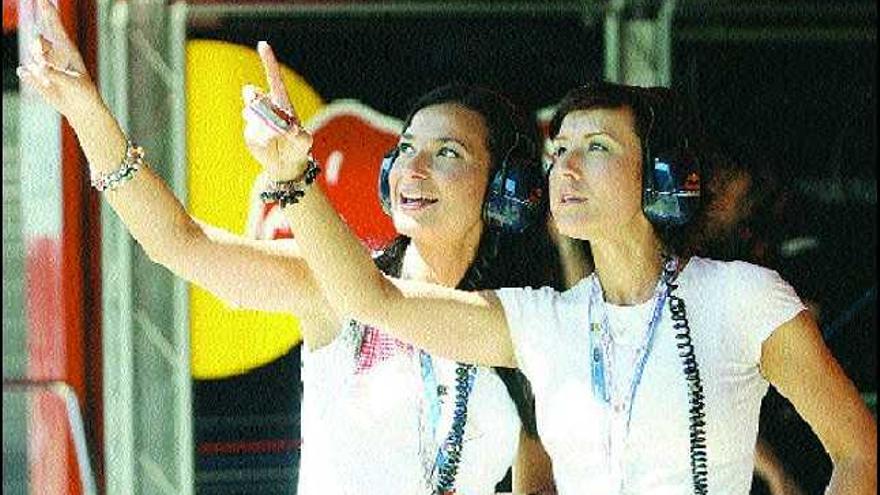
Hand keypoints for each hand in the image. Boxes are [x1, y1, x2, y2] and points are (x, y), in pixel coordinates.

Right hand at [16, 0, 101, 122]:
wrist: (81, 109)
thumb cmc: (83, 93)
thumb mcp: (73, 83)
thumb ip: (55, 74)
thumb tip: (38, 67)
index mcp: (67, 49)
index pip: (55, 26)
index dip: (48, 12)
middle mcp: (53, 53)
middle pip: (38, 37)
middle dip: (38, 43)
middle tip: (47, 56)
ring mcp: (43, 63)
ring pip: (31, 57)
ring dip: (39, 68)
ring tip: (53, 81)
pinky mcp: (35, 75)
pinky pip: (24, 71)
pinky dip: (31, 78)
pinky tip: (43, 85)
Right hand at [242, 41, 312, 180]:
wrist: (285, 164)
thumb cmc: (297, 148)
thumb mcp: (303, 142)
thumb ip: (299, 136)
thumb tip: (289, 128)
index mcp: (282, 102)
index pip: (274, 78)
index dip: (269, 61)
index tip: (263, 44)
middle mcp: (266, 107)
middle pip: (256, 96)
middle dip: (259, 105)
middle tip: (275, 123)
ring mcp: (255, 119)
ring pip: (255, 118)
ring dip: (267, 130)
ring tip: (278, 140)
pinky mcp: (249, 133)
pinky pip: (254, 135)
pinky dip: (264, 142)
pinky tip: (270, 146)